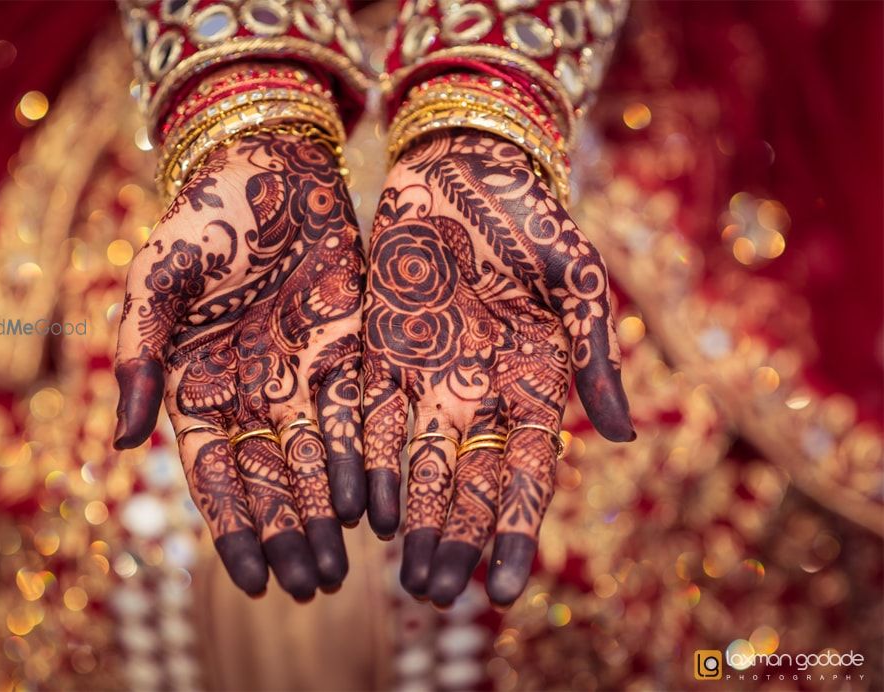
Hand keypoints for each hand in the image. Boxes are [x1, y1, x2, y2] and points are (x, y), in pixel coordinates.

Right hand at [113, 134, 364, 600]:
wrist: (270, 166)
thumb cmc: (203, 218)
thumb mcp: (157, 279)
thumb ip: (139, 354)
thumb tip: (122, 440)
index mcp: (196, 385)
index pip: (214, 475)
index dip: (234, 528)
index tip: (255, 580)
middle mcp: (249, 393)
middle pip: (271, 480)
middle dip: (290, 535)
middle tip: (312, 588)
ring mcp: (299, 376)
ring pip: (316, 461)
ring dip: (327, 515)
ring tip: (342, 569)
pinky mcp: (347, 352)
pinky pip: (356, 417)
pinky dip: (363, 461)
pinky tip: (375, 505)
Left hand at [361, 130, 632, 606]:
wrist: (461, 166)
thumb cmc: (529, 215)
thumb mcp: (575, 276)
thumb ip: (594, 351)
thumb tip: (624, 434)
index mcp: (535, 380)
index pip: (526, 471)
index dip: (515, 530)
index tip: (502, 588)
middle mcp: (480, 391)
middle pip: (466, 481)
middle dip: (454, 540)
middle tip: (437, 596)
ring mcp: (428, 375)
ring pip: (418, 463)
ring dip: (411, 519)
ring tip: (403, 576)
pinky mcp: (379, 350)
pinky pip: (372, 417)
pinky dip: (367, 463)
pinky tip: (360, 509)